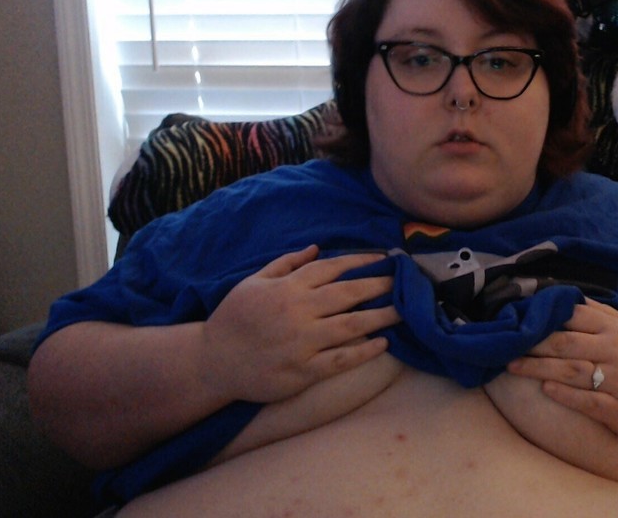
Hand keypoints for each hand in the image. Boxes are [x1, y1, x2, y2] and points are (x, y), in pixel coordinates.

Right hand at [200, 246, 399, 404]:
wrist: (214, 361)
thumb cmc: (234, 318)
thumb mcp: (254, 282)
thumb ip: (286, 264)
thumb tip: (316, 248)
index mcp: (287, 288)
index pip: (331, 268)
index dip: (359, 261)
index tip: (383, 258)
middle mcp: (298, 312)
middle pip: (348, 294)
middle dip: (378, 285)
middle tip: (403, 280)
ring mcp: (302, 342)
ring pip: (351, 326)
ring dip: (380, 316)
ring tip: (403, 310)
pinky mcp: (304, 370)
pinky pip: (341, 359)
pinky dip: (363, 351)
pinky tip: (382, 344)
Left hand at [507, 299, 617, 437]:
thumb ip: (601, 313)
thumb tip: (568, 295)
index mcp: (617, 329)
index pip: (576, 317)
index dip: (546, 317)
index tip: (518, 319)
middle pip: (568, 344)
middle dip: (534, 344)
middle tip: (505, 345)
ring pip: (574, 372)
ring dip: (540, 368)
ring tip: (513, 366)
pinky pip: (590, 402)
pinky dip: (567, 396)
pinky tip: (546, 390)